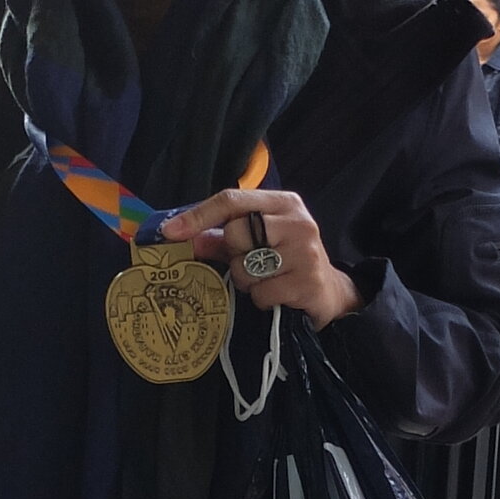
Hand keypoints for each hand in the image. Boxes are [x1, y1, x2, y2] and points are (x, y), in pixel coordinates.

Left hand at [161, 186, 360, 330]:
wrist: (329, 292)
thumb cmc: (286, 261)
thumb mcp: (258, 242)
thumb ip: (222, 237)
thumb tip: (185, 237)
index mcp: (283, 203)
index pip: (232, 200)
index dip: (197, 216)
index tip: (170, 232)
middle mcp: (298, 222)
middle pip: (236, 232)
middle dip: (233, 254)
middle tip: (248, 262)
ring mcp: (306, 252)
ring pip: (246, 267)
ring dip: (246, 281)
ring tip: (264, 280)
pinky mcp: (308, 282)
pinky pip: (261, 292)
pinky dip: (260, 298)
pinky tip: (277, 295)